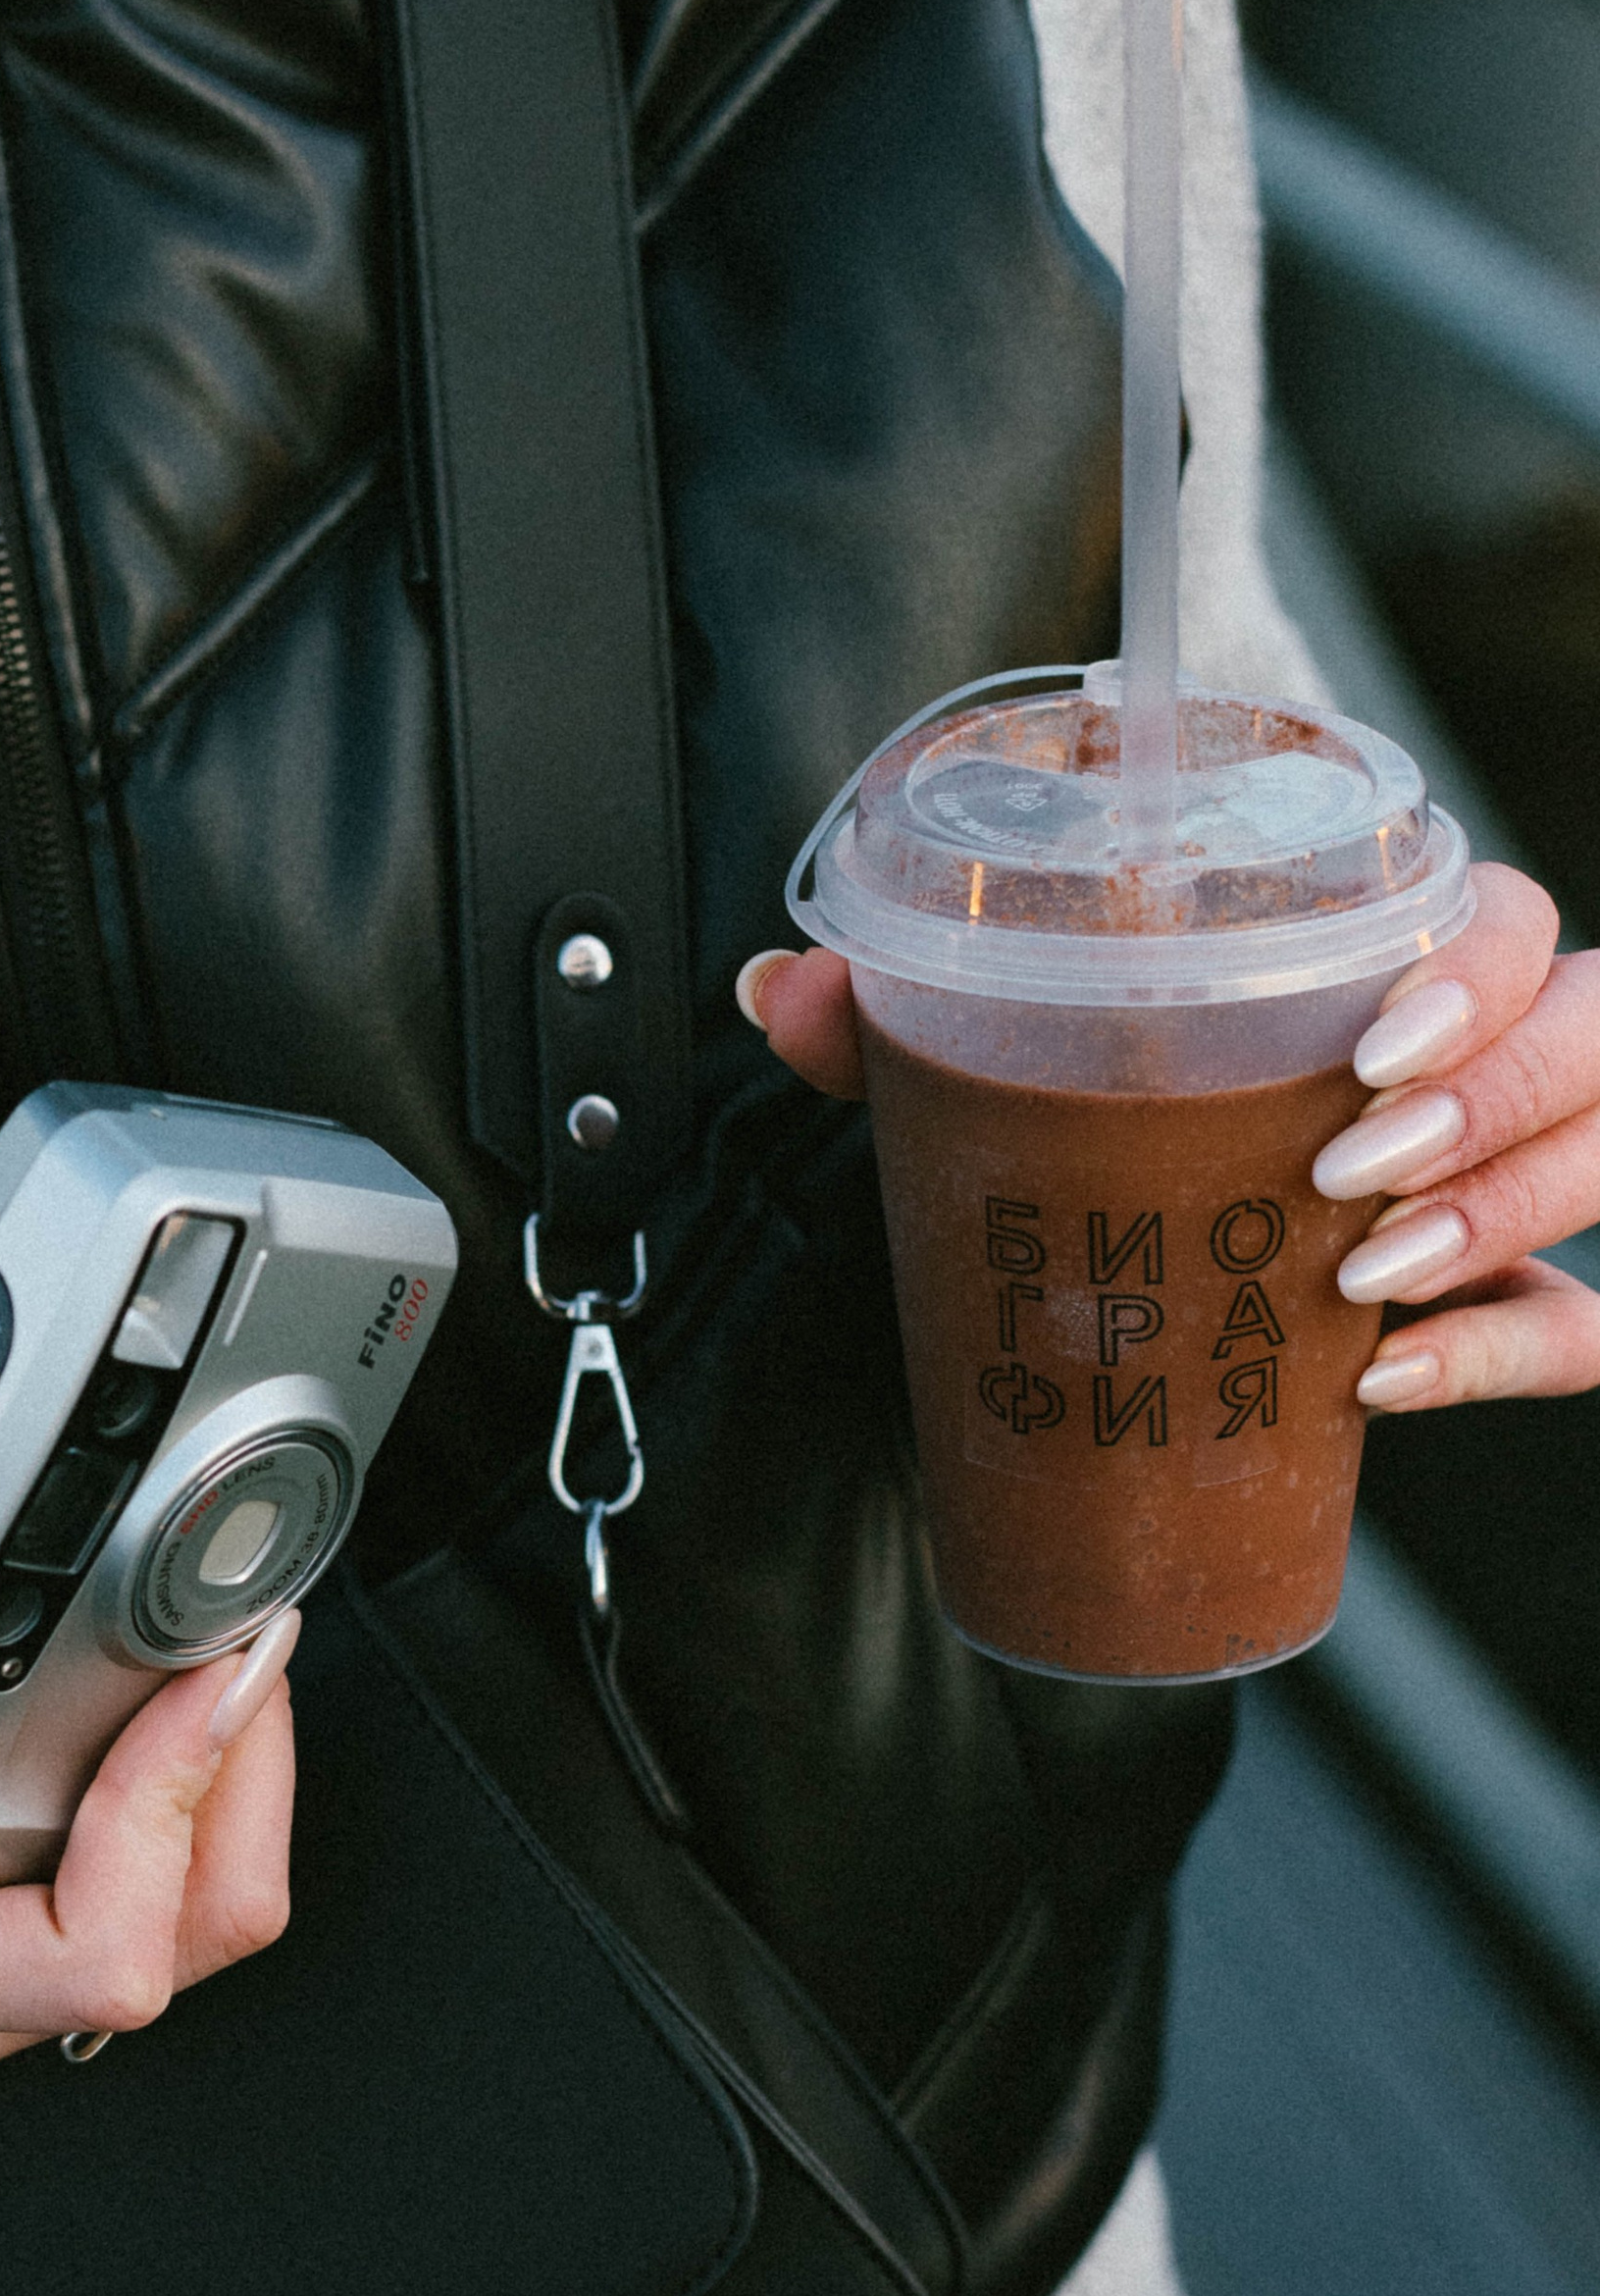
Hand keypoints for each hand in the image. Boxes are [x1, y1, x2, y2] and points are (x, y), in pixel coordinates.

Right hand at [0, 1580, 297, 2110]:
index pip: (83, 1954)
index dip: (173, 1817)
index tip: (197, 1681)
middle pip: (176, 1948)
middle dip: (243, 1790)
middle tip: (241, 1637)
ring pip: (172, 1943)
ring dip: (225, 1802)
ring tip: (217, 1656)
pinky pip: (127, 1919)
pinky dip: (172, 1817)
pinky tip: (149, 1711)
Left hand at [736, 870, 1599, 1413]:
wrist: (1146, 1260)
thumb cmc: (1112, 1116)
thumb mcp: (1005, 1065)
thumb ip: (902, 1023)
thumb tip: (776, 996)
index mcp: (1396, 960)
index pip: (1507, 921)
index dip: (1470, 973)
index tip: (1362, 1049)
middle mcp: (1487, 1061)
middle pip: (1593, 1039)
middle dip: (1496, 1103)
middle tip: (1352, 1170)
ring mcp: (1516, 1184)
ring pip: (1599, 1170)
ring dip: (1500, 1215)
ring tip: (1361, 1271)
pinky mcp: (1509, 1304)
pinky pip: (1578, 1330)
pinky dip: (1501, 1355)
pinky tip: (1383, 1374)